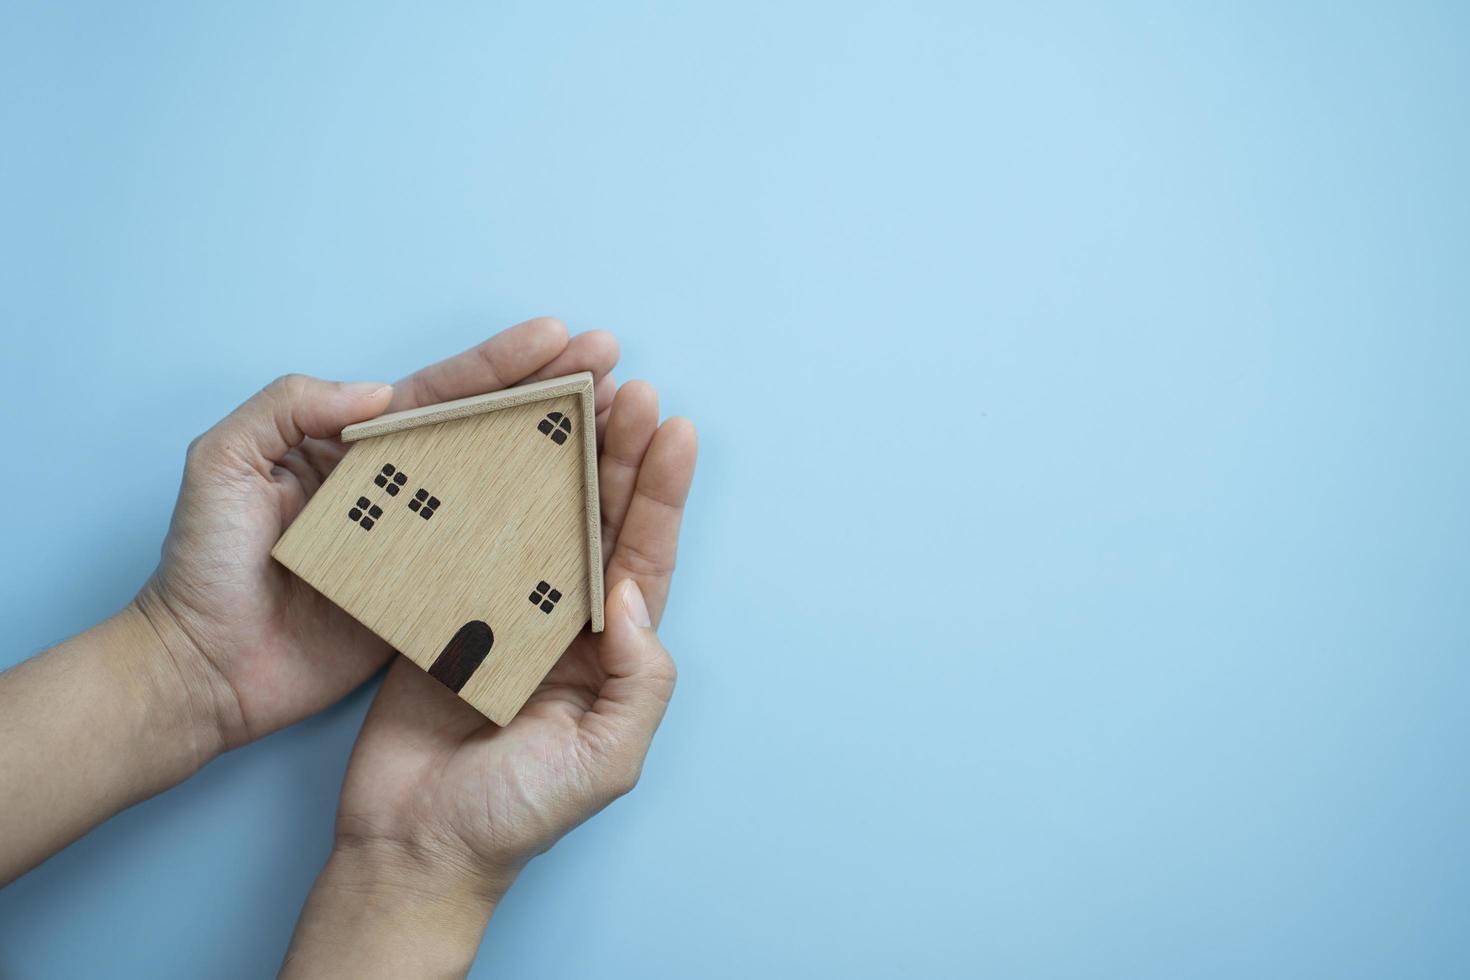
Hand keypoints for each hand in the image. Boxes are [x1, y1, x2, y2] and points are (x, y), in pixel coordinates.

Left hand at [136, 317, 619, 755]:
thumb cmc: (203, 564)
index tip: (561, 338)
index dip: (503, 364)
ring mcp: (421, 543)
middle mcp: (402, 489)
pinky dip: (543, 542)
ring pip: (505, 491)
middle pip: (491, 433)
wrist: (200, 670)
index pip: (443, 395)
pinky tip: (587, 524)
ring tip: (618, 432)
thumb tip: (380, 393)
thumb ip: (287, 408)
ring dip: (563, 460)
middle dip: (553, 395)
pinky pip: (495, 565)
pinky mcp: (430, 599)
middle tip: (611, 365)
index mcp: (358, 448)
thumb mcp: (221, 463)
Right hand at [279, 382, 695, 976]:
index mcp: (612, 653)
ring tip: (572, 394)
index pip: (644, 555)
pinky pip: (470, 540)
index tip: (675, 426)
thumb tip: (630, 592)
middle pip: (597, 520)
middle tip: (625, 387)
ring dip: (557, 456)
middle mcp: (565, 622)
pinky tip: (494, 443)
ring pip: (539, 516)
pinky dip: (483, 491)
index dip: (662, 491)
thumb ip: (641, 679)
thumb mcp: (607, 760)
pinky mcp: (442, 610)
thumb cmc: (517, 816)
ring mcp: (503, 611)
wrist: (414, 848)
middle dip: (617, 452)